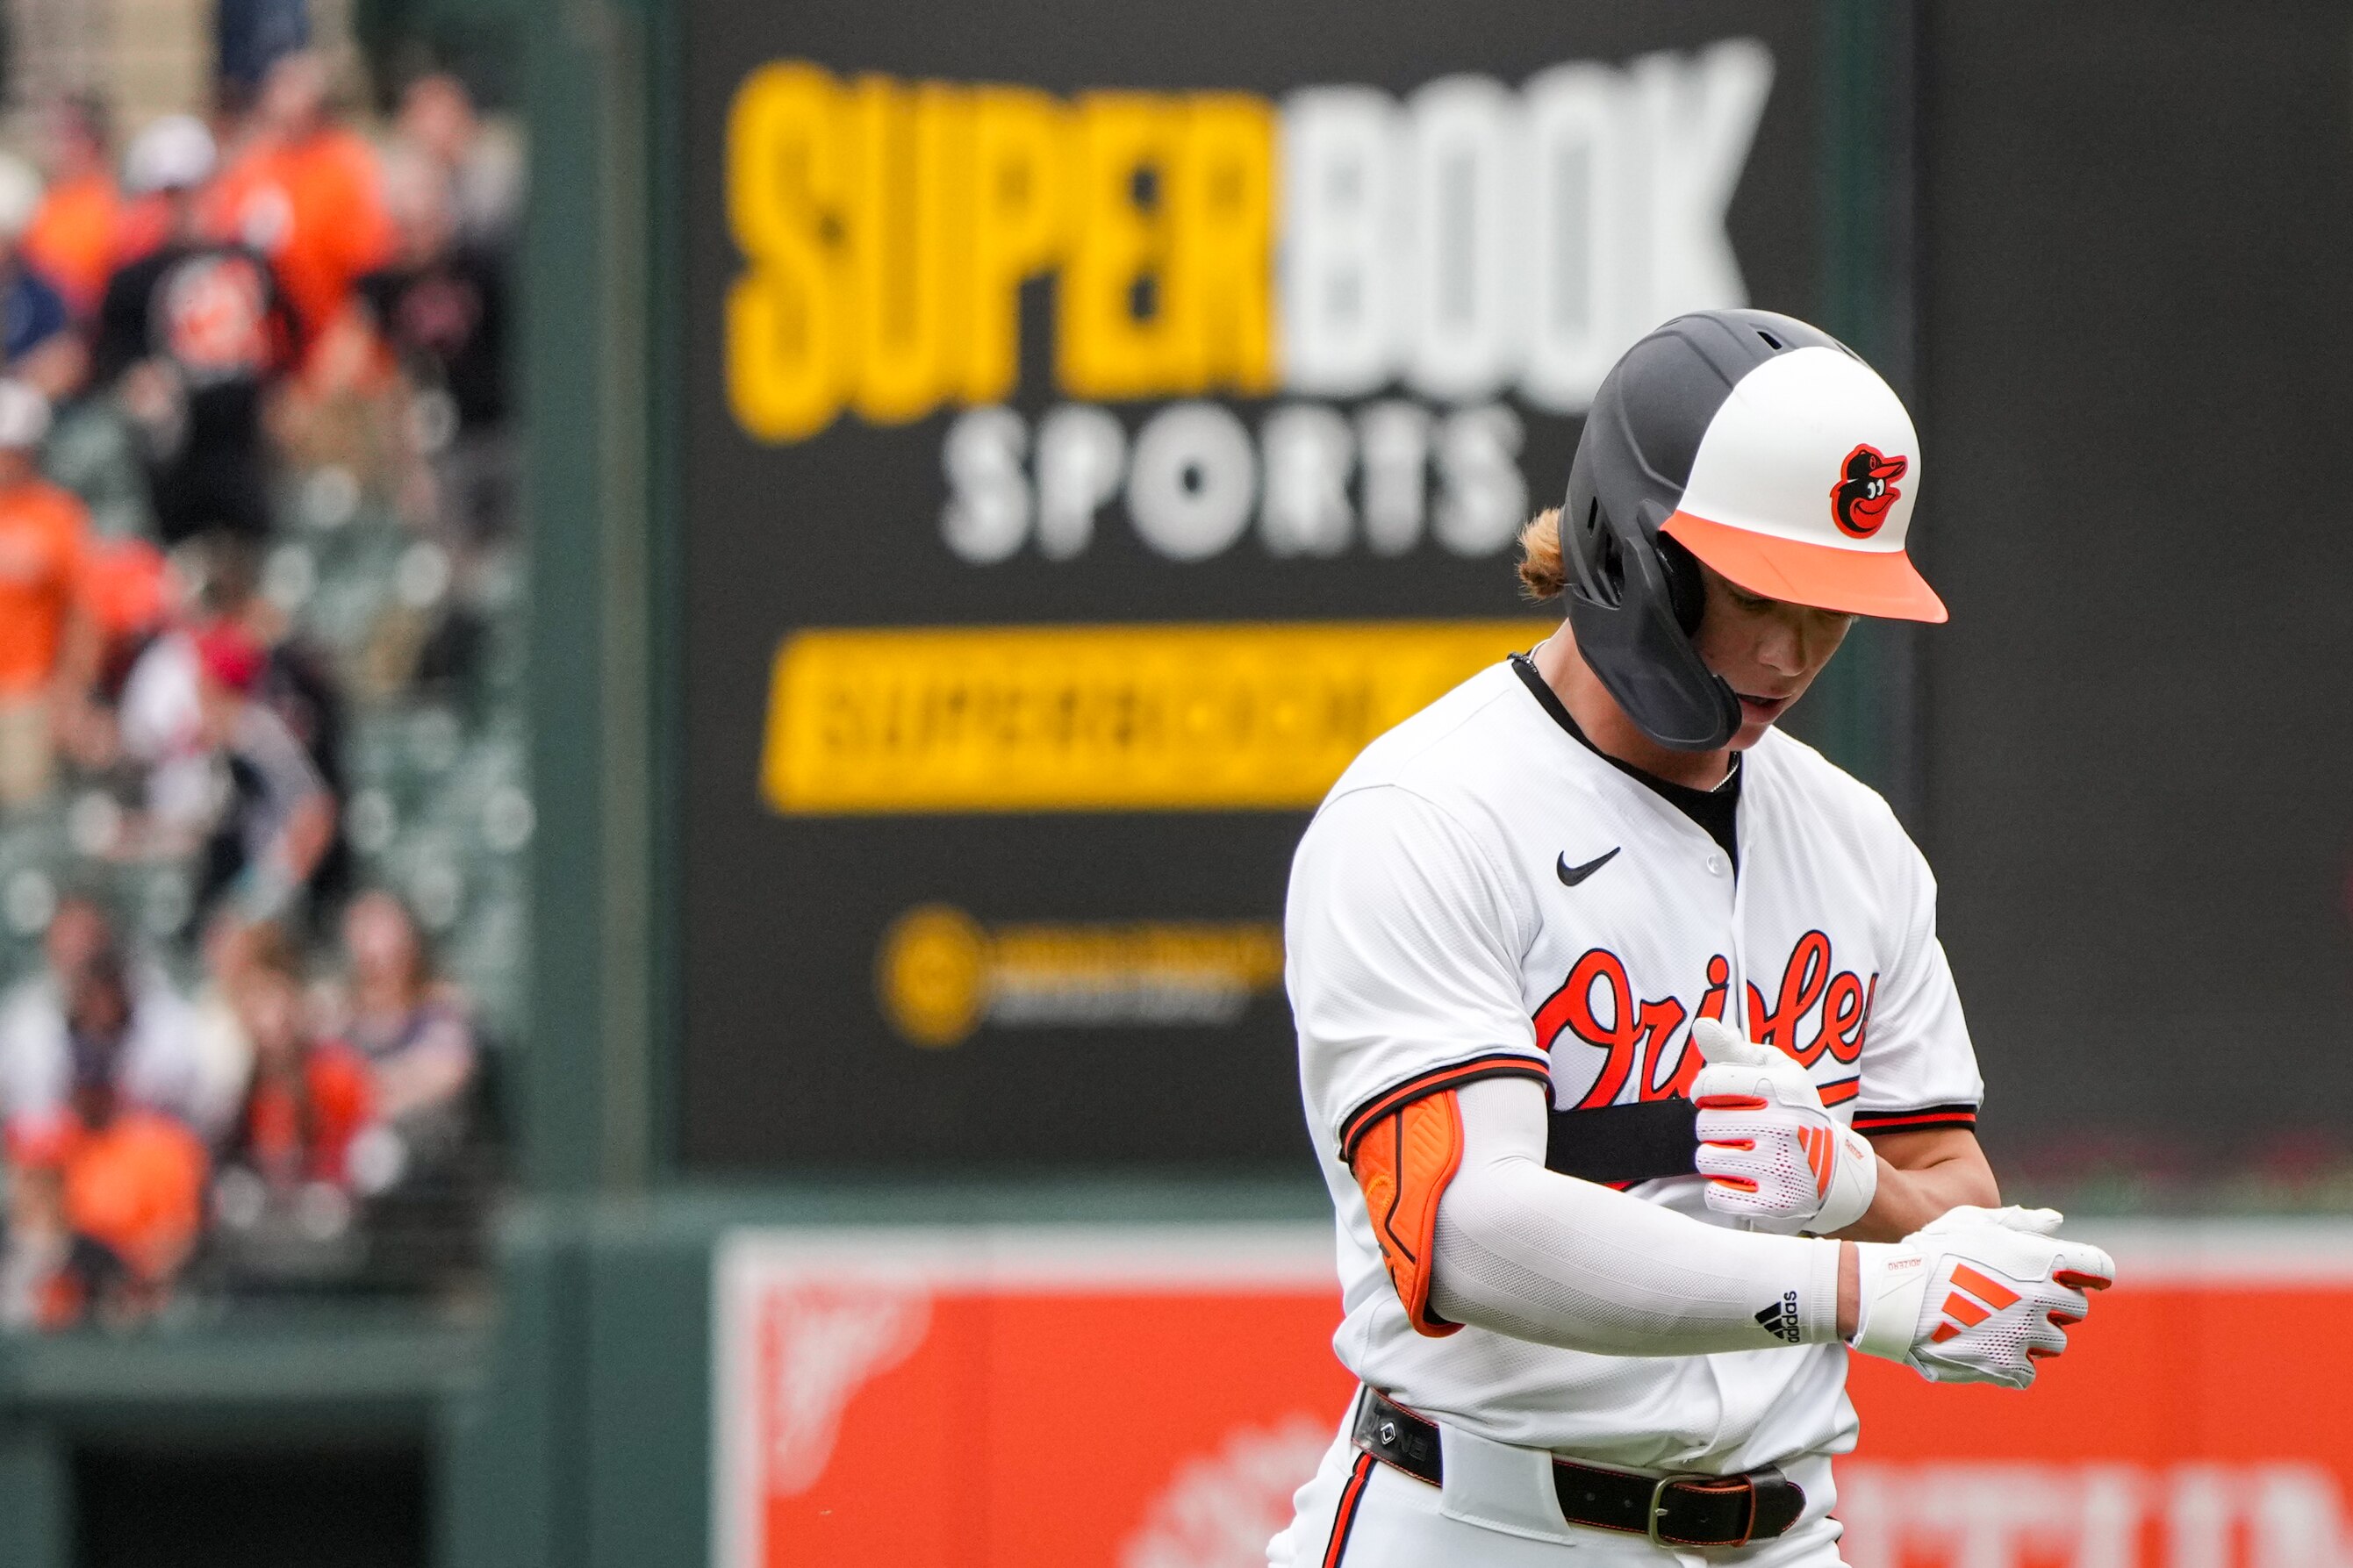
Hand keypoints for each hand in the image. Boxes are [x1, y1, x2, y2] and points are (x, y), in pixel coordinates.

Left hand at [1688, 1017, 1876, 1234]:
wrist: (1839, 1173)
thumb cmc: (1795, 1113)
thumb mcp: (1776, 1071)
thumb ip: (1733, 1049)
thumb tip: (1701, 1025)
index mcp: (1782, 1088)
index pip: (1708, 1084)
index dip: (1704, 1092)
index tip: (1717, 1098)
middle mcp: (1784, 1125)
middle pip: (1704, 1124)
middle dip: (1715, 1128)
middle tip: (1740, 1131)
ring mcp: (1780, 1167)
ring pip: (1706, 1159)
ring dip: (1718, 1159)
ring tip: (1746, 1156)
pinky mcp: (1775, 1204)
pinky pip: (1716, 1194)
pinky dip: (1724, 1190)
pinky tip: (1748, 1181)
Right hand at [1849, 1205, 2113, 1387]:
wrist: (1895, 1295)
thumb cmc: (1932, 1252)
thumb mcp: (1974, 1223)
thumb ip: (2020, 1223)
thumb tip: (2056, 1221)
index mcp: (2042, 1261)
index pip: (2098, 1268)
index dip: (2089, 1272)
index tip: (2078, 1277)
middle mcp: (2043, 1299)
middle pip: (2076, 1309)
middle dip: (2054, 1305)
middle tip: (2017, 1298)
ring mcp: (2027, 1335)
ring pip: (2053, 1343)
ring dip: (2033, 1335)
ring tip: (1994, 1323)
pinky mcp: (2008, 1366)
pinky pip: (2027, 1371)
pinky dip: (2010, 1362)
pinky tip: (1982, 1345)